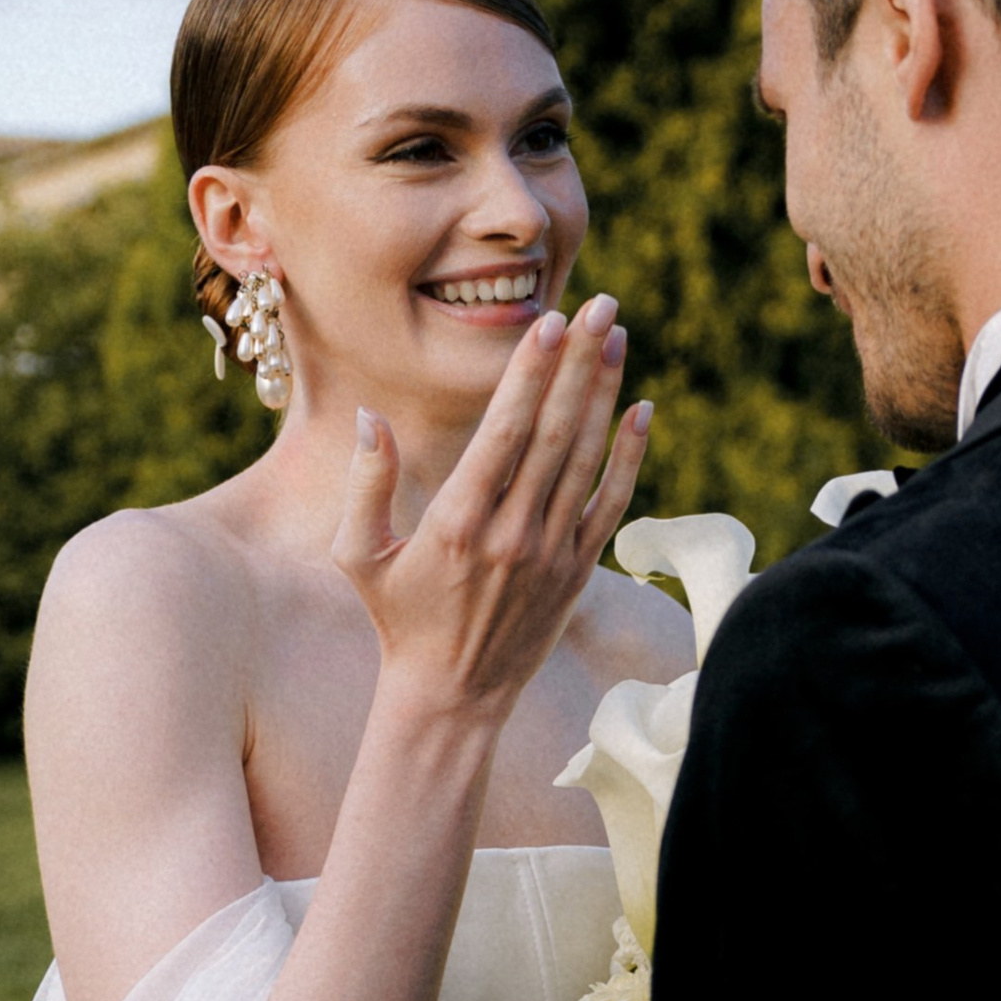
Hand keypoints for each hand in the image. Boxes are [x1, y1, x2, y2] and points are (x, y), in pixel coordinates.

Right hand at [333, 293, 650, 724]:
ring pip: (587, 458)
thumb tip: (370, 415)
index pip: (503, 433)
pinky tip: (643, 410)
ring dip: (606, 392)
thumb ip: (365, 483)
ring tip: (617, 335)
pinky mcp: (579, 572)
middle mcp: (511, 534)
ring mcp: (552, 553)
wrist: (452, 696)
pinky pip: (611, 503)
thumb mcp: (358, 554)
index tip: (548, 323)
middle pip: (555, 432)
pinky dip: (631, 457)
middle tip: (601, 304)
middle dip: (579, 362)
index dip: (529, 375)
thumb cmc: (398, 617)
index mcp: (456, 522)